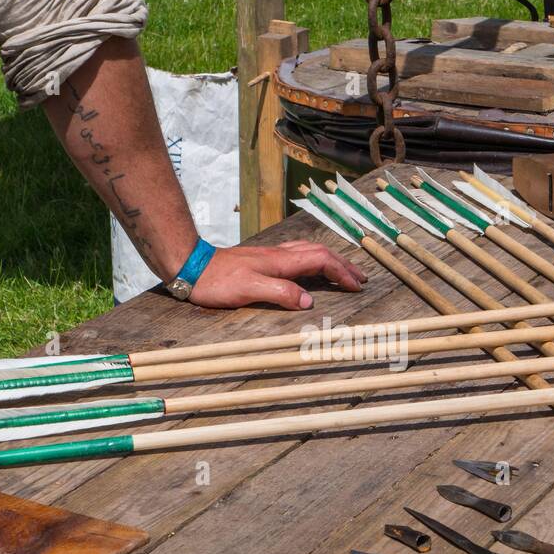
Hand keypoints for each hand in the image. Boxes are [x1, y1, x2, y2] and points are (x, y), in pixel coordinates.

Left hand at [187, 240, 367, 309]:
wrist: (192, 265)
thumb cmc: (218, 280)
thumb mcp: (249, 290)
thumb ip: (280, 293)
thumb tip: (310, 301)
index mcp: (281, 262)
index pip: (321, 261)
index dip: (341, 273)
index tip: (356, 286)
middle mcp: (279, 255)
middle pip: (320, 253)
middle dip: (343, 265)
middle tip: (361, 278)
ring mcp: (271, 256)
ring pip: (310, 252)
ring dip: (330, 261)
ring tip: (343, 271)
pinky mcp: (262, 260)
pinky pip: (298, 255)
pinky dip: (314, 260)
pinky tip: (311, 267)